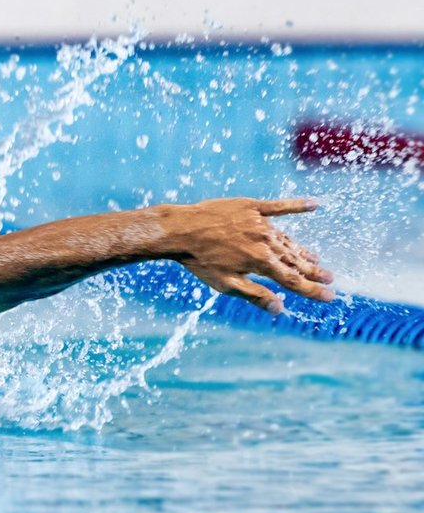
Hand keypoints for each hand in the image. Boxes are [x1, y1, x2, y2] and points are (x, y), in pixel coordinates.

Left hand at [155, 197, 334, 314]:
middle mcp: (266, 241)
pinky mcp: (252, 207)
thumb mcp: (226, 284)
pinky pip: (280, 206)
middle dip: (313, 271)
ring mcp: (261, 223)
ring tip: (315, 259)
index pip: (293, 280)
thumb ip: (255, 295)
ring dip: (302, 250)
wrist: (181, 229)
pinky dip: (297, 205)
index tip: (330, 295)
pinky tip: (314, 204)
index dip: (312, 289)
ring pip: (288, 239)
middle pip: (295, 260)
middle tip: (330, 278)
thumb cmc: (200, 260)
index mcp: (261, 262)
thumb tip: (280, 309)